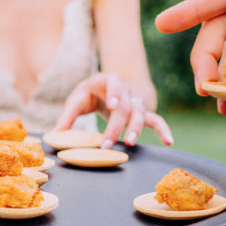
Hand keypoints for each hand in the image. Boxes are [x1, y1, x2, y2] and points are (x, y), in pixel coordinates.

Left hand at [54, 73, 172, 147]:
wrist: (105, 88)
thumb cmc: (88, 94)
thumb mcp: (76, 100)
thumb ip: (67, 116)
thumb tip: (56, 134)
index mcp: (107, 81)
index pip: (114, 85)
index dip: (116, 94)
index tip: (113, 106)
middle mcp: (125, 90)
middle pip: (125, 107)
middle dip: (116, 126)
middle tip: (106, 144)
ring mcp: (135, 101)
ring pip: (140, 113)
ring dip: (135, 129)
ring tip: (128, 143)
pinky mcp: (141, 113)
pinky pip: (155, 120)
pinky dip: (163, 130)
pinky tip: (169, 141)